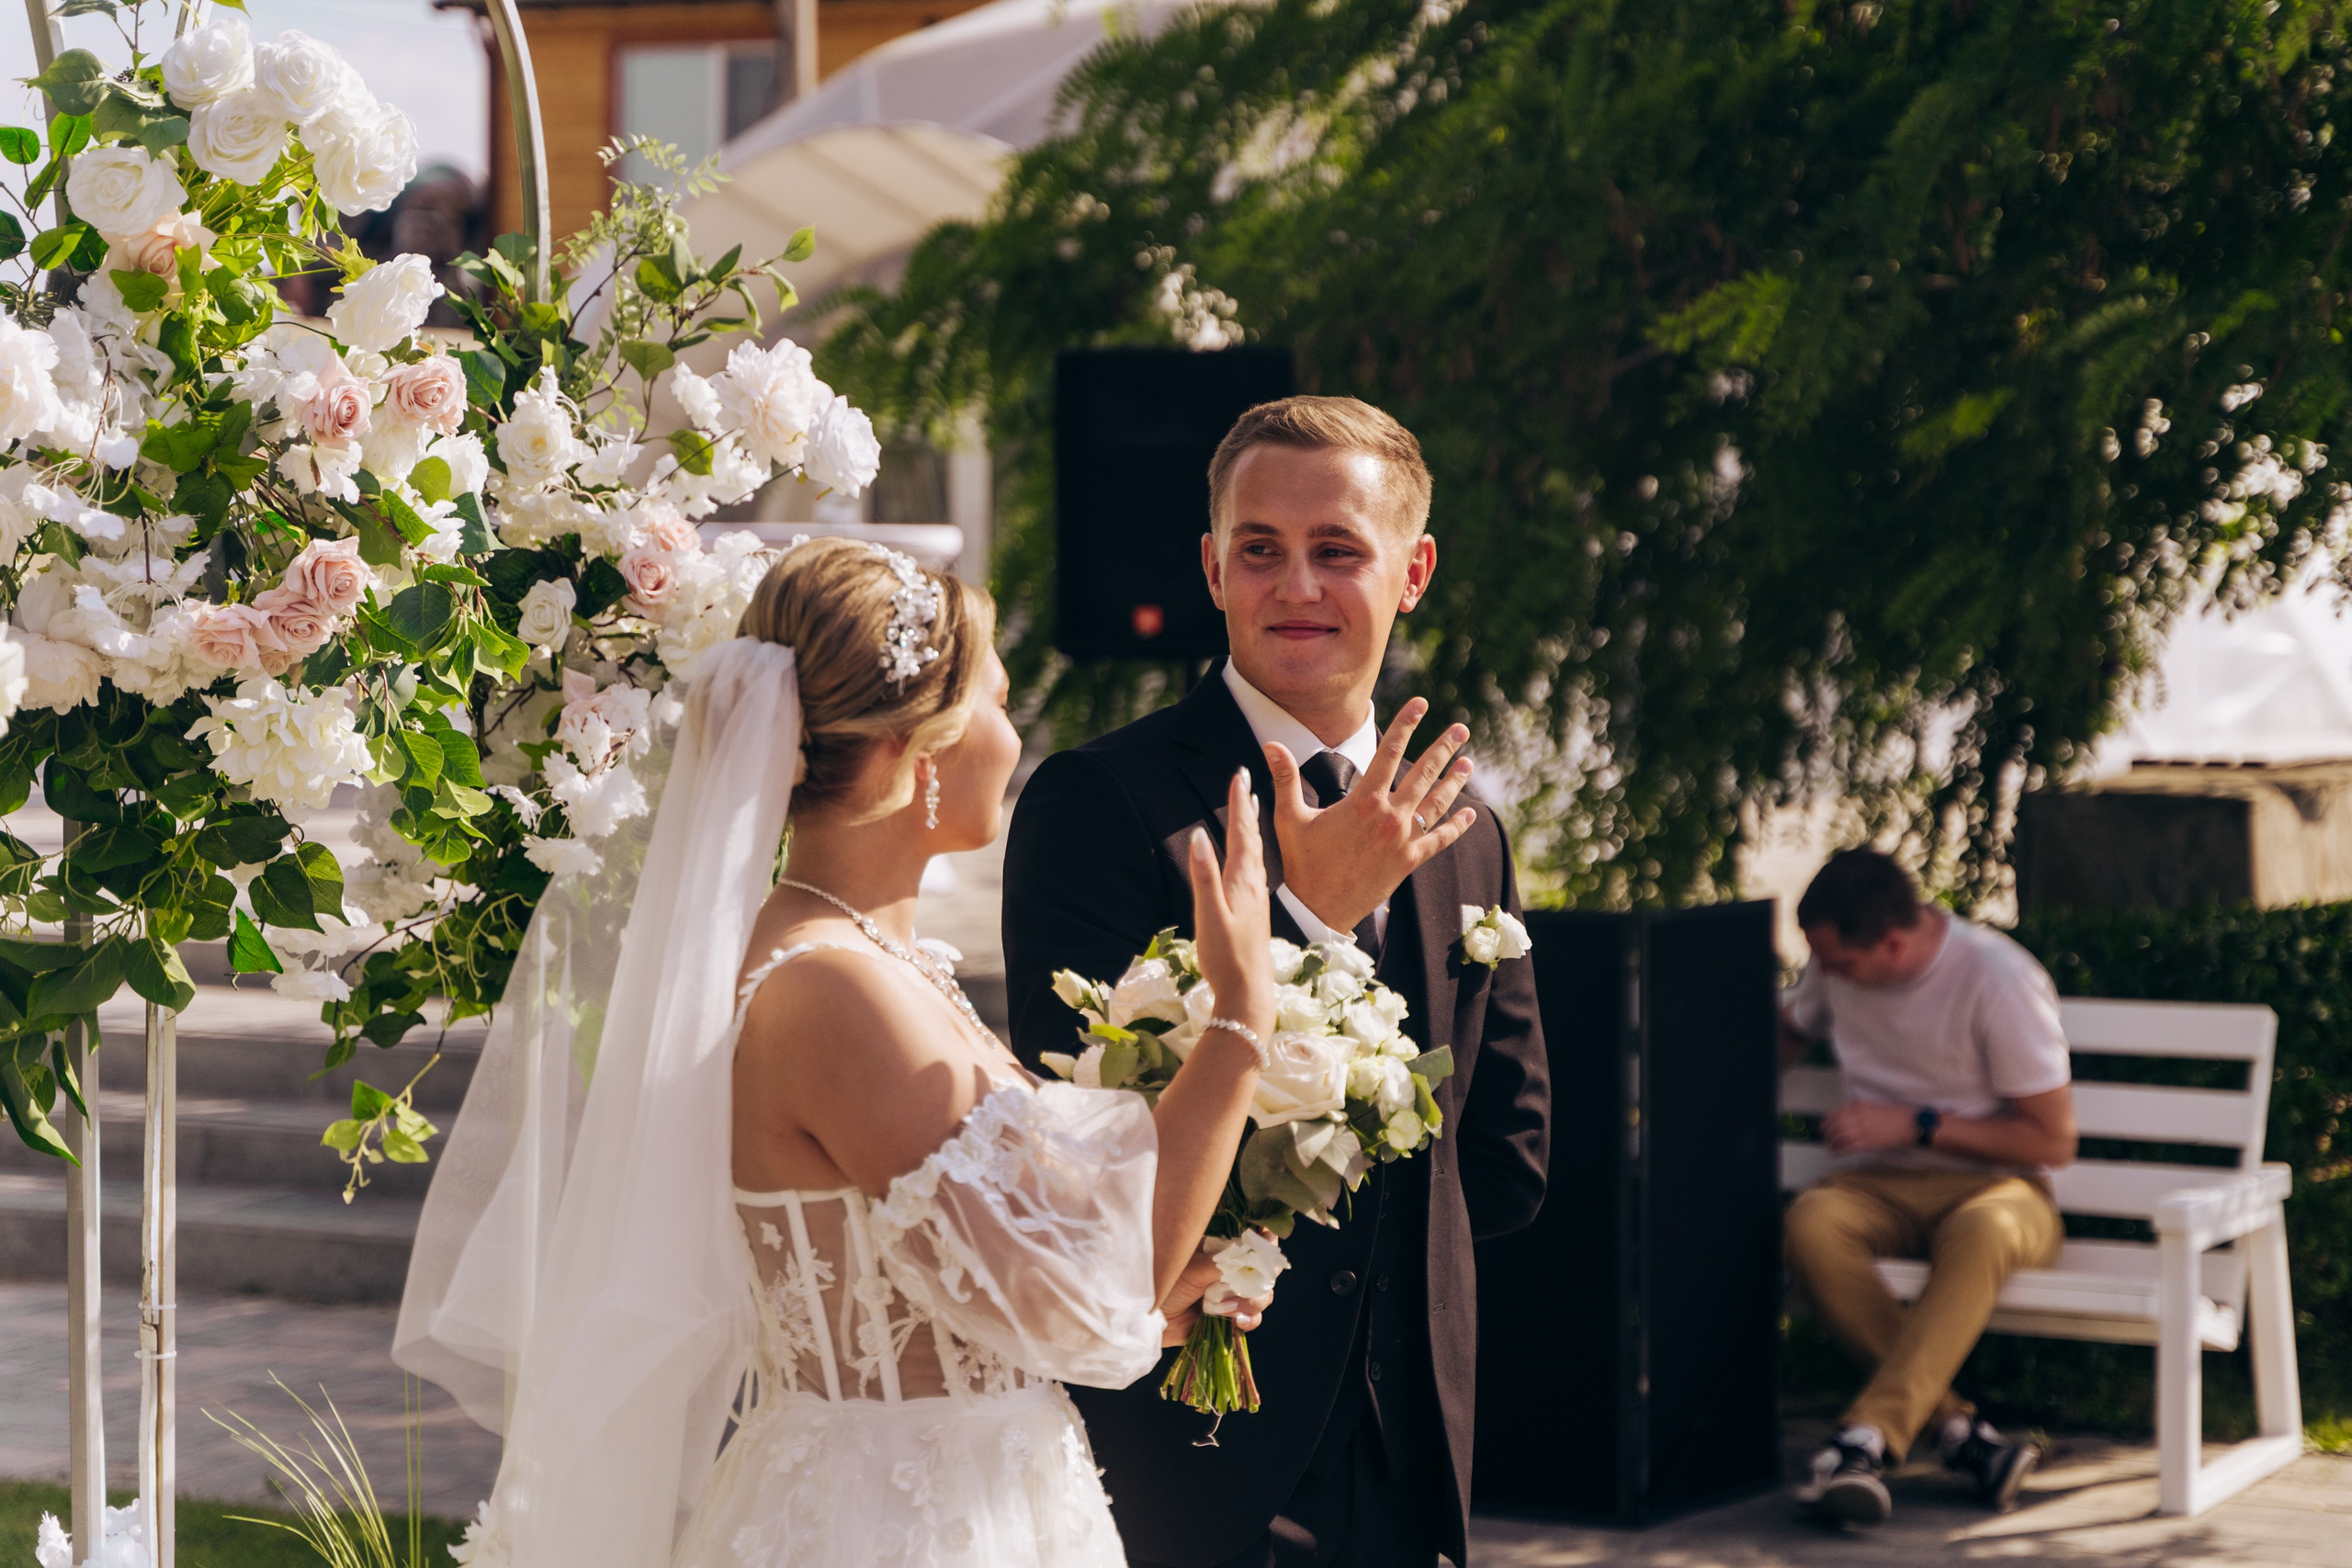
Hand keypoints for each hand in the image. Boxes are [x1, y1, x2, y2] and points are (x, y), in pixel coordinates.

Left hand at [1157, 1243, 1271, 1343]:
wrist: (1149, 1320)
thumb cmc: (1165, 1285)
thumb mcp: (1193, 1268)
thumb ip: (1223, 1262)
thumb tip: (1250, 1253)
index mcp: (1221, 1251)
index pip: (1252, 1242)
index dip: (1266, 1243)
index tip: (1270, 1244)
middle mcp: (1230, 1271)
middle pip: (1265, 1269)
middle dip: (1264, 1276)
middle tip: (1255, 1282)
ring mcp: (1232, 1295)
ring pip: (1263, 1295)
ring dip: (1254, 1301)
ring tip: (1230, 1307)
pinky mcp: (1230, 1318)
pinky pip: (1253, 1318)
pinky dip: (1249, 1320)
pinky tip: (1236, 1321)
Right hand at [1188, 768, 1274, 1043]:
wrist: (1250, 994)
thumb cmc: (1227, 958)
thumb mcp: (1209, 915)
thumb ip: (1203, 875)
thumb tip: (1197, 834)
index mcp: (1242, 881)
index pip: (1240, 832)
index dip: (1238, 803)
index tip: (1238, 774)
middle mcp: (1254, 886)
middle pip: (1251, 838)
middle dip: (1246, 809)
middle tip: (1244, 782)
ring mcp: (1257, 900)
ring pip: (1256, 854)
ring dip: (1251, 829)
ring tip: (1251, 810)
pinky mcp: (1255, 913)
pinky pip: (1255, 871)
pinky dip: (1252, 853)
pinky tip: (1250, 860)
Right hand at [1267, 698, 1476, 933]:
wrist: (1318, 910)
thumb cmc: (1302, 864)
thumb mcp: (1290, 818)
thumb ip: (1285, 778)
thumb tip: (1270, 745)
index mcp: (1364, 801)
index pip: (1389, 752)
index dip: (1406, 724)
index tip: (1421, 704)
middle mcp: (1390, 817)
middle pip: (1423, 774)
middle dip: (1443, 749)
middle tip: (1461, 730)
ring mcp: (1403, 840)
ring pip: (1437, 803)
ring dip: (1454, 781)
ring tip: (1468, 762)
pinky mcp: (1409, 863)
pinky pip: (1439, 840)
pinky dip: (1456, 827)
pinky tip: (1470, 814)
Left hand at [1823, 1100, 1918, 1154]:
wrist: (1911, 1123)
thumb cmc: (1896, 1114)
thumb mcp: (1874, 1106)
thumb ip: (1860, 1109)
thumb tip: (1845, 1115)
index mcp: (1860, 1106)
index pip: (1837, 1112)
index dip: (1827, 1119)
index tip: (1823, 1123)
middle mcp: (1860, 1117)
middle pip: (1836, 1124)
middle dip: (1827, 1131)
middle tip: (1823, 1136)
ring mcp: (1864, 1130)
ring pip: (1841, 1136)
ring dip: (1832, 1142)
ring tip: (1828, 1145)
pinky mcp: (1870, 1143)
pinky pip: (1850, 1147)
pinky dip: (1839, 1151)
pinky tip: (1834, 1153)